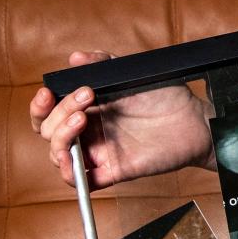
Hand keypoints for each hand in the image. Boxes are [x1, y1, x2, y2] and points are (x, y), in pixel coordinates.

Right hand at [29, 50, 214, 190]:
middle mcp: (90, 131)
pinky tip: (72, 157)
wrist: (195, 120)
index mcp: (89, 108)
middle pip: (50, 130)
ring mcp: (100, 151)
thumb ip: (104, 64)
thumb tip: (75, 58)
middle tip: (86, 96)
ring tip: (81, 119)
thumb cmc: (166, 96)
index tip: (47, 92)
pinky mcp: (113, 170)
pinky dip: (69, 173)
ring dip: (60, 138)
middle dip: (59, 112)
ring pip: (59, 154)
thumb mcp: (133, 73)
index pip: (51, 111)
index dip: (42, 104)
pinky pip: (81, 181)